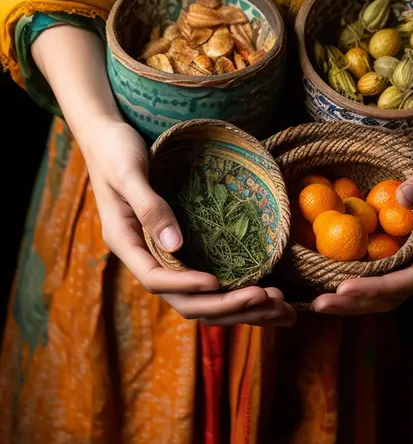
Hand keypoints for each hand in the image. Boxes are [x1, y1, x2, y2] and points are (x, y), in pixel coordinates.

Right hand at [81, 117, 295, 327]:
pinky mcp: (176, 244)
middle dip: (222, 305)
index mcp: (124, 242)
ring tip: (276, 306)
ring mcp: (159, 251)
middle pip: (181, 298)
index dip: (185, 285)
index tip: (217, 283)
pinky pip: (202, 276)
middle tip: (264, 299)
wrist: (106, 136)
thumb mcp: (128, 173)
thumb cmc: (115, 150)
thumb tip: (175, 245)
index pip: (154, 278)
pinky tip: (263, 290)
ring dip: (234, 305)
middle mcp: (142, 254)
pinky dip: (232, 288)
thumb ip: (150, 206)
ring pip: (196, 295)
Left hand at [312, 114, 412, 315]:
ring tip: (323, 297)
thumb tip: (401, 199)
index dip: (378, 287)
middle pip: (399, 291)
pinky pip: (392, 260)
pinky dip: (367, 271)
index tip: (342, 287)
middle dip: (360, 302)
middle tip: (320, 304)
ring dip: (361, 294)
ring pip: (394, 282)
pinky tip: (339, 267)